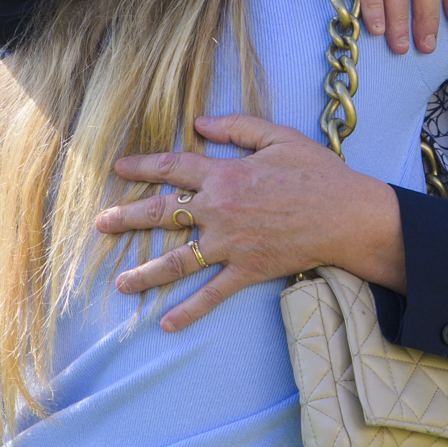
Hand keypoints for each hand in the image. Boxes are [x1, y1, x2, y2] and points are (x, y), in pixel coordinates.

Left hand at [92, 114, 405, 331]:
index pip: (173, 167)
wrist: (347, 215)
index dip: (143, 167)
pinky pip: (212, 294)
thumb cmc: (317, 172)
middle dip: (127, 218)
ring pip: (178, 260)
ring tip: (121, 282)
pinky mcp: (247, 270)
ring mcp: (231, 244)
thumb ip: (237, 127)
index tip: (118, 169)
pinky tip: (166, 324)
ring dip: (146, 272)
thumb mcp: (279, 136)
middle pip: (162, 213)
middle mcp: (220, 210)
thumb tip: (199, 122)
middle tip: (100, 224)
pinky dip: (189, 311)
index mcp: (225, 174)